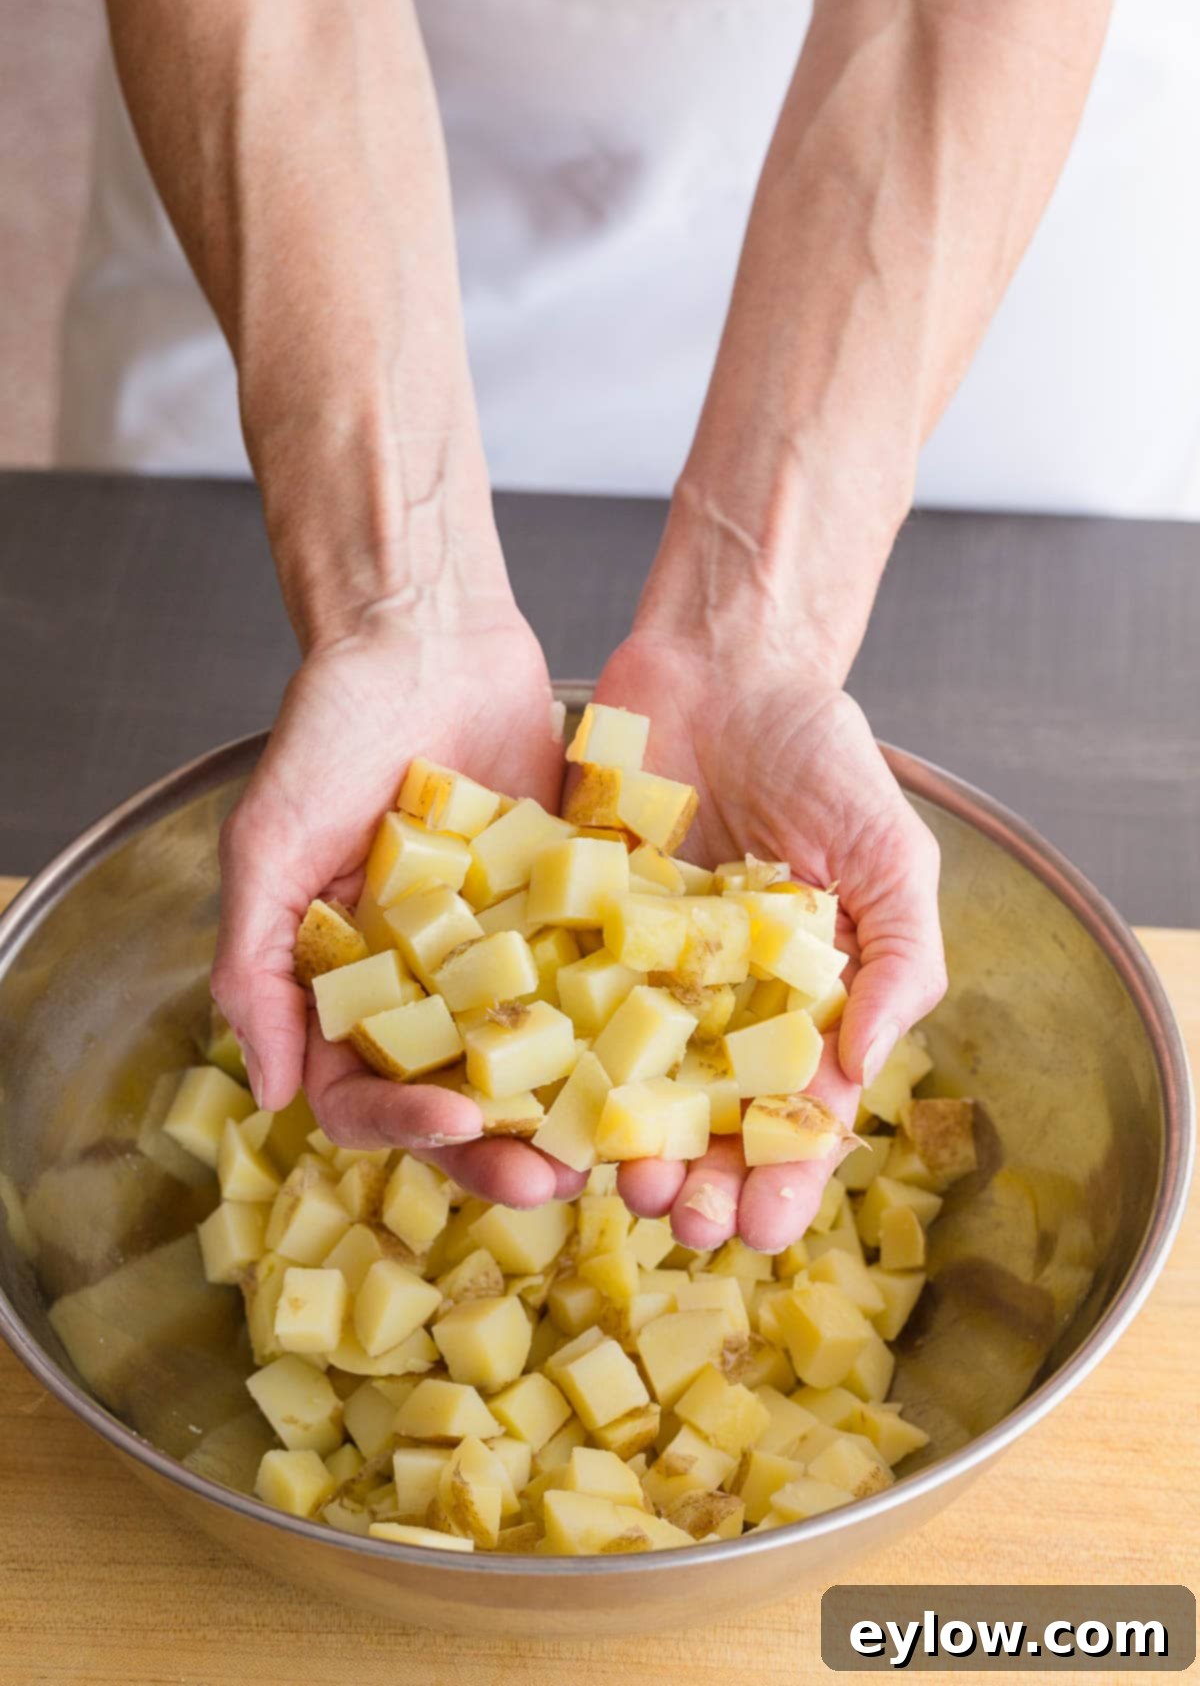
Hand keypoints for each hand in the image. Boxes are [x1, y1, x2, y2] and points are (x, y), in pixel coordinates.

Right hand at [211, 603, 586, 1206]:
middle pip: (459, 1098)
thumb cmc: (327, 727)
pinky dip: (624, 1024)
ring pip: (536, 1060)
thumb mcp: (269, 841)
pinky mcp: (569, 910)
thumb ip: (255, 962)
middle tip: (553, 1181)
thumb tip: (265, 1088)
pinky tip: (665, 1054)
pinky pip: (596, 981)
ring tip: (614, 1142)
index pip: (363, 1090)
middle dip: (499, 1148)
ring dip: (569, 1109)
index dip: (401, 1122)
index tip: (451, 1120)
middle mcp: (425, 987)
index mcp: (346, 988)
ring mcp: (502, 955)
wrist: (423, 631)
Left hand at [592, 627, 946, 1249]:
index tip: (768, 1227)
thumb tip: (867, 1066)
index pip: (792, 1114)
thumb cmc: (823, 754)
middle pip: (699, 1119)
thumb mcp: (891, 853)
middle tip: (679, 1220)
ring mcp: (629, 971)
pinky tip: (536, 1103)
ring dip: (615, 1142)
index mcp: (792, 1005)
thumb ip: (899, 958)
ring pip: (617, 1082)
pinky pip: (545, 1004)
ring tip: (613, 1181)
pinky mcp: (561, 926)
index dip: (785, 1177)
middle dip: (696, 1181)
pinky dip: (540, 1057)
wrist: (724, 661)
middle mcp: (706, 1004)